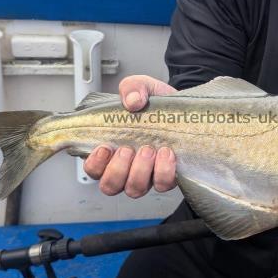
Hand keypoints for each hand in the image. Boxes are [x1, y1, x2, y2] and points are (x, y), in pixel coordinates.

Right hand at [83, 75, 177, 196]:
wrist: (184, 109)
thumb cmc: (155, 104)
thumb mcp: (141, 87)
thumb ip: (132, 88)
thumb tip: (132, 101)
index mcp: (110, 151)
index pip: (92, 169)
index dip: (94, 164)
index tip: (104, 147)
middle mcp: (125, 169)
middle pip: (109, 186)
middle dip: (117, 169)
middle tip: (128, 149)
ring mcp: (145, 176)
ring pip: (134, 190)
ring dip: (139, 171)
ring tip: (148, 149)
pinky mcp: (166, 178)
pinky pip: (162, 185)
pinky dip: (163, 171)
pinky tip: (166, 153)